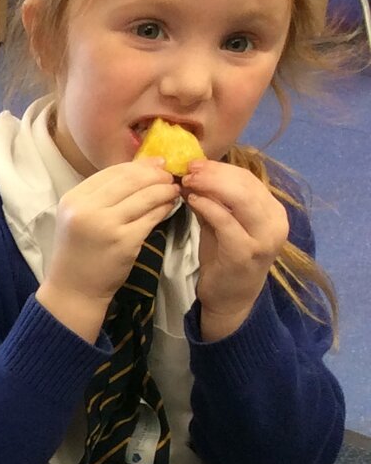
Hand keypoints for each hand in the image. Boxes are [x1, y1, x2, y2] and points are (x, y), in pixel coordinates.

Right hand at [38, 160, 181, 340]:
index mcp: (73, 199)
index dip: (139, 165)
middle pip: (131, 179)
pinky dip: (164, 208)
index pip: (112, 171)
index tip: (157, 164)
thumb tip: (142, 169)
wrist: (73, 290)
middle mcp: (87, 209)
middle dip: (156, 174)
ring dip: (165, 189)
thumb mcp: (79, 217)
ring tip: (173, 190)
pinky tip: (169, 207)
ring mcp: (106, 225)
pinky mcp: (124, 241)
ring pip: (146, 196)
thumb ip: (101, 195)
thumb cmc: (78, 252)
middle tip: (169, 176)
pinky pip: (152, 217)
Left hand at [179, 158, 288, 340]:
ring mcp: (263, 238)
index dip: (221, 169)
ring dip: (211, 186)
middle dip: (215, 174)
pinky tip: (192, 200)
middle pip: (246, 185)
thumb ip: (213, 203)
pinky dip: (209, 207)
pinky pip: (227, 222)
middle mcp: (275, 222)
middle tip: (189, 169)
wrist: (230, 300)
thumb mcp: (220, 227)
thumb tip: (194, 176)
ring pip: (240, 199)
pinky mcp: (246, 252)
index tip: (195, 163)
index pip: (249, 180)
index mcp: (273, 212)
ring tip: (188, 181)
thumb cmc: (225, 261)